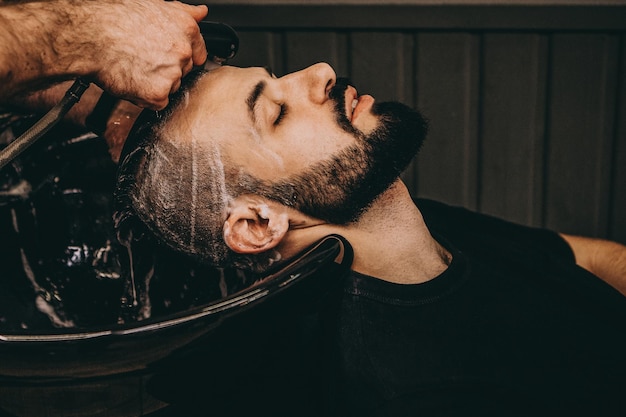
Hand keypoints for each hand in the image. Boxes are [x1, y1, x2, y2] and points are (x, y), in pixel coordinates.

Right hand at [88, 0, 207, 109]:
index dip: (182, 57)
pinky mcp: (158, 94)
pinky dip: (144, 98)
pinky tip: (130, 81)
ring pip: (171, 87)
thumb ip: (183, 12)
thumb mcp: (154, 5)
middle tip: (142, 60)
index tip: (168, 57)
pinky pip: (157, 102)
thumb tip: (201, 13)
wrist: (89, 34)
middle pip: (183, 71)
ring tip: (133, 67)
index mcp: (186, 29)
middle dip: (167, 70)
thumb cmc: (114, 18)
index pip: (198, 53)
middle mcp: (183, 52)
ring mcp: (172, 74)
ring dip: (156, 84)